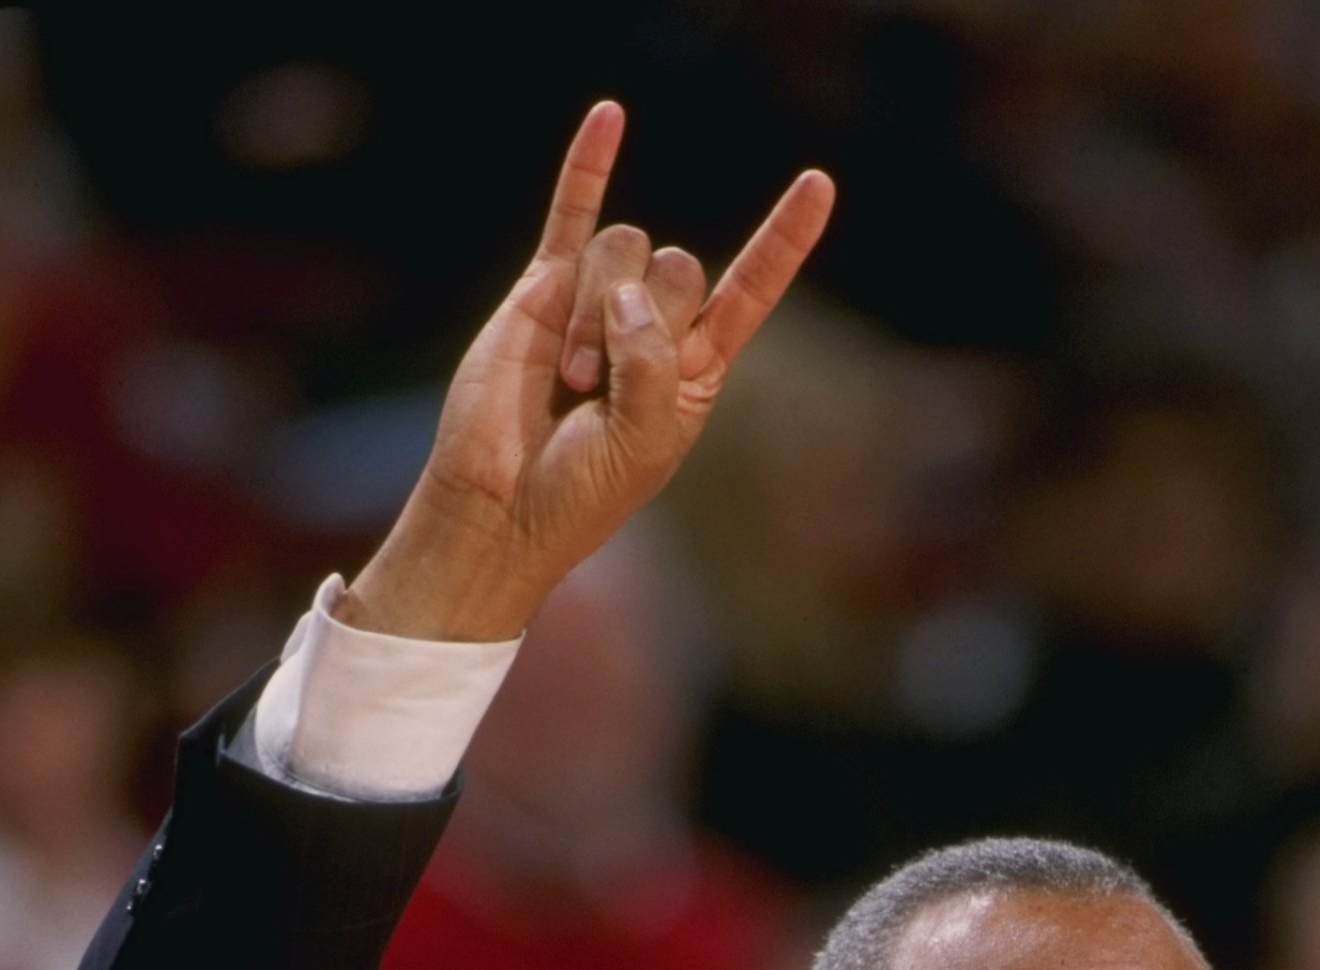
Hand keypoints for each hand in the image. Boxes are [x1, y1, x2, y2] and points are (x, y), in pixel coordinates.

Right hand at [341, 103, 831, 642]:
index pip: (749, 292)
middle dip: (639, 321)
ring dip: (592, 315)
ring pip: (621, 251)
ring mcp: (599, 302)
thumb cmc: (580, 492)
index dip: (782, 241)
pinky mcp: (544, 289)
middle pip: (676, 266)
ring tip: (565, 376)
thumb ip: (650, 365)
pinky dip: (589, 166)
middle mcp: (653, 327)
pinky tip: (611, 115)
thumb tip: (624, 288)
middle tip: (594, 386)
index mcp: (694, 369)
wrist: (501, 503)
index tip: (819, 186)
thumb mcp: (641, 442)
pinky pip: (572, 214)